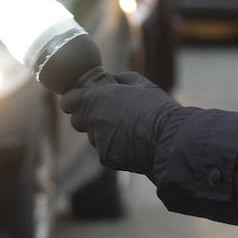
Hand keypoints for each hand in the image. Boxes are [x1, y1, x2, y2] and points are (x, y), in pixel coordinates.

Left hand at [59, 70, 181, 174]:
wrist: (169, 139)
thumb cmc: (157, 108)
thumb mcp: (142, 84)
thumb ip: (120, 80)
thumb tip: (111, 79)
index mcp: (97, 98)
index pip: (68, 101)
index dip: (73, 100)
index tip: (81, 100)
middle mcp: (93, 120)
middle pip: (77, 120)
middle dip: (88, 118)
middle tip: (108, 115)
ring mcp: (99, 140)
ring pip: (94, 136)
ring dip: (105, 133)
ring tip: (129, 130)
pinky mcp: (107, 157)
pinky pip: (106, 151)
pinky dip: (116, 148)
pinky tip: (134, 143)